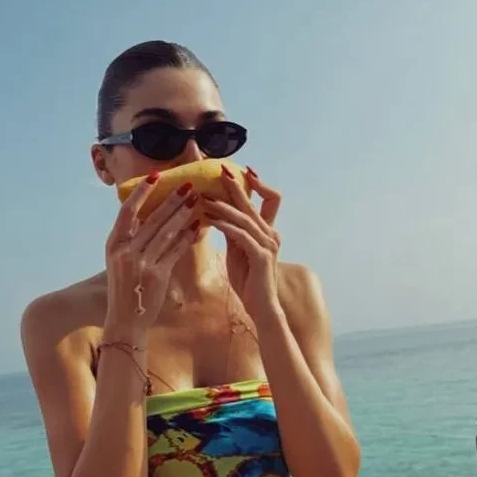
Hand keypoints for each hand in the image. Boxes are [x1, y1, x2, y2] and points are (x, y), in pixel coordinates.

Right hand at [105, 175, 199, 331]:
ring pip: (166, 233)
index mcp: (114, 244)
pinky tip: (198, 227)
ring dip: (183, 215)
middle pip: (152, 219)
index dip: (142, 192)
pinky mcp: (157, 276)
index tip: (156, 176)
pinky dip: (186, 238)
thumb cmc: (125, 288)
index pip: (128, 211)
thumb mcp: (120, 261)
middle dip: (172, 200)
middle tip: (189, 184)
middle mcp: (126, 252)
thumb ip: (131, 239)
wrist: (126, 320)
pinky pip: (175, 251)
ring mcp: (141, 264)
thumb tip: (148, 214)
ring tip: (197, 200)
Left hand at [201, 165, 280, 320]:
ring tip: (205, 197)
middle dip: (237, 185)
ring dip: (224, 206)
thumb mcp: (238, 251)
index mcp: (267, 230)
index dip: (260, 183)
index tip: (244, 170)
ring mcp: (268, 244)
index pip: (271, 199)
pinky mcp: (260, 256)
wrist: (260, 306)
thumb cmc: (248, 280)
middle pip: (255, 202)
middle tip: (219, 170)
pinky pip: (241, 235)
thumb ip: (233, 231)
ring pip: (245, 217)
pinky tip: (210, 220)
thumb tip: (218, 213)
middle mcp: (271, 233)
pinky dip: (225, 225)